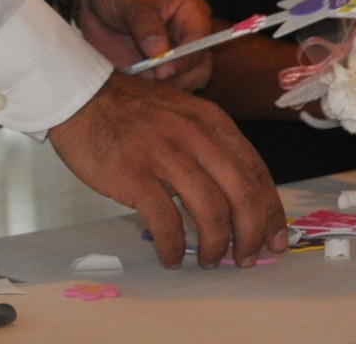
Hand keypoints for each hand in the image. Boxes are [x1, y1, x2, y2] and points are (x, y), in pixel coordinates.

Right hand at [49, 71, 287, 268]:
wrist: (81, 96)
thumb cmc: (131, 110)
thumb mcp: (183, 113)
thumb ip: (210, 145)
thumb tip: (236, 194)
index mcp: (212, 121)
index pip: (256, 172)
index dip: (271, 211)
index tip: (274, 239)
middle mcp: (196, 136)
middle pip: (242, 195)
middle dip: (251, 234)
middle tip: (244, 258)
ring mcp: (165, 155)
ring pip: (211, 212)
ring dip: (214, 245)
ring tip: (207, 260)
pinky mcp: (135, 175)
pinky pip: (166, 222)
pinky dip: (173, 247)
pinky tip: (170, 257)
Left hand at [75, 0, 215, 91]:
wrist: (94, 0)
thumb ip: (145, 22)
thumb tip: (159, 51)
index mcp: (191, 14)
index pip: (202, 42)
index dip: (186, 59)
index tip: (162, 70)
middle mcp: (188, 39)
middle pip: (199, 70)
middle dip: (177, 80)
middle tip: (149, 80)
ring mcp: (173, 59)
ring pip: (184, 86)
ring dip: (162, 90)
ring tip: (136, 82)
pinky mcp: (156, 74)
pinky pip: (161, 93)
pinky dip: (148, 95)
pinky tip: (130, 87)